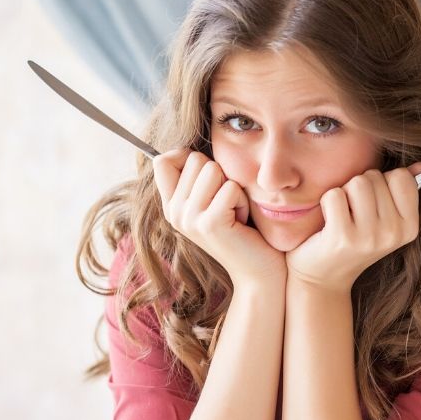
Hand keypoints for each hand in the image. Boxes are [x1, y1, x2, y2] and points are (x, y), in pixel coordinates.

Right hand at [152, 148, 286, 286]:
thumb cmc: (242, 230)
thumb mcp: (212, 200)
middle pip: (194, 159)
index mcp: (171, 205)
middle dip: (219, 175)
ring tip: (234, 212)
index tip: (207, 176)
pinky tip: (241, 221)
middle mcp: (174, 213)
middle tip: (226, 205)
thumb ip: (196, 177)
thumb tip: (185, 147)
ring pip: (213, 169)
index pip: (162, 160)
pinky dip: (243, 200)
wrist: (258, 272)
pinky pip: (230, 187)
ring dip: (233, 187)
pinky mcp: (210, 224)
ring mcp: (189, 219)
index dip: (187, 157)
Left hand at [285, 163, 420, 292]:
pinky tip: (328, 223)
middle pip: (374, 177)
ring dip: (343, 193)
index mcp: (409, 228)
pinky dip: (327, 203)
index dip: (382, 182)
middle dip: (359, 188)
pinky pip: (335, 195)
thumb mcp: (385, 220)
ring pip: (356, 182)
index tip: (374, 203)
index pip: (401, 177)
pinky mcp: (342, 237)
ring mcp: (369, 237)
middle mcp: (393, 234)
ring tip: (342, 216)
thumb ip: (404, 190)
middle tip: (353, 215)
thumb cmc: (354, 241)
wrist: (324, 278)